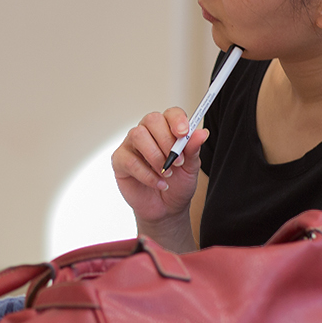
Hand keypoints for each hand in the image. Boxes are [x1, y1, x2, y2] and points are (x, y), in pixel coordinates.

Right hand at [112, 108, 208, 225]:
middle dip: (166, 141)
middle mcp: (147, 133)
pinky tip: (158, 183)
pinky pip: (130, 160)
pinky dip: (147, 174)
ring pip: (138, 135)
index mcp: (166, 130)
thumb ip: (193, 149)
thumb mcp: (191, 168)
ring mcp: (131, 145)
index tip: (183, 133)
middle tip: (178, 161)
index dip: (176, 120)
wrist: (166, 209)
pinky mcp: (120, 161)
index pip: (170, 114)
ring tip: (167, 174)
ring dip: (155, 156)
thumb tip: (202, 133)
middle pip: (152, 120)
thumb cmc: (177, 185)